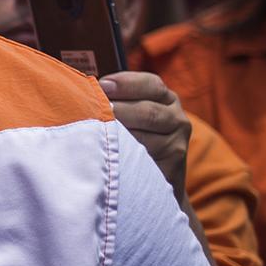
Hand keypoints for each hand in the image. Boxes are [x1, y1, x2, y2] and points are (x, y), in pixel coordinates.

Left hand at [100, 70, 190, 198]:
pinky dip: (125, 155)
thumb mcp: (130, 115)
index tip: (102, 86)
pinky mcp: (173, 167)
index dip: (125, 83)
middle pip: (147, 111)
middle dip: (118, 110)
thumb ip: (117, 99)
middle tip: (94, 111)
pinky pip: (145, 159)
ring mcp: (177, 143)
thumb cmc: (133, 139)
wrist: (153, 181)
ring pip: (145, 137)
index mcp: (167, 99)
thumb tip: (87, 88)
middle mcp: (177, 118)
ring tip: (96, 132)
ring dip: (119, 135)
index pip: (151, 84)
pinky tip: (109, 153)